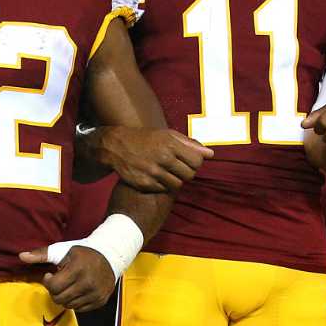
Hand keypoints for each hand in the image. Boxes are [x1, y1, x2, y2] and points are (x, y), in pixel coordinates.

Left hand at [16, 244, 115, 311]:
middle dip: (55, 291)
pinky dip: (75, 302)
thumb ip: (41, 254)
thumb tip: (21, 256)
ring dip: (64, 297)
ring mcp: (95, 294)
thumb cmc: (82, 253)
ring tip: (69, 285)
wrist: (111, 256)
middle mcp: (88, 283)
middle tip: (59, 282)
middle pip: (60, 298)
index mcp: (77, 269)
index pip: (53, 287)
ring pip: (69, 305)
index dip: (48, 282)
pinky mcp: (100, 301)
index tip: (51, 275)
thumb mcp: (62, 250)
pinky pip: (79, 309)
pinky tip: (77, 290)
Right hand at [93, 126, 210, 192]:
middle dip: (186, 172)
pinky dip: (162, 185)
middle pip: (189, 175)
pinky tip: (155, 176)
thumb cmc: (145, 139)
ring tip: (166, 171)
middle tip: (177, 167)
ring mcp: (153, 173)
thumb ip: (189, 145)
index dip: (195, 162)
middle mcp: (163, 158)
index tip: (188, 160)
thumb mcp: (167, 135)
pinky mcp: (145, 184)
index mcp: (170, 144)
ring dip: (175, 179)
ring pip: (178, 185)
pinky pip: (164, 189)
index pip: (197, 161)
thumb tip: (210, 154)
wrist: (116, 146)